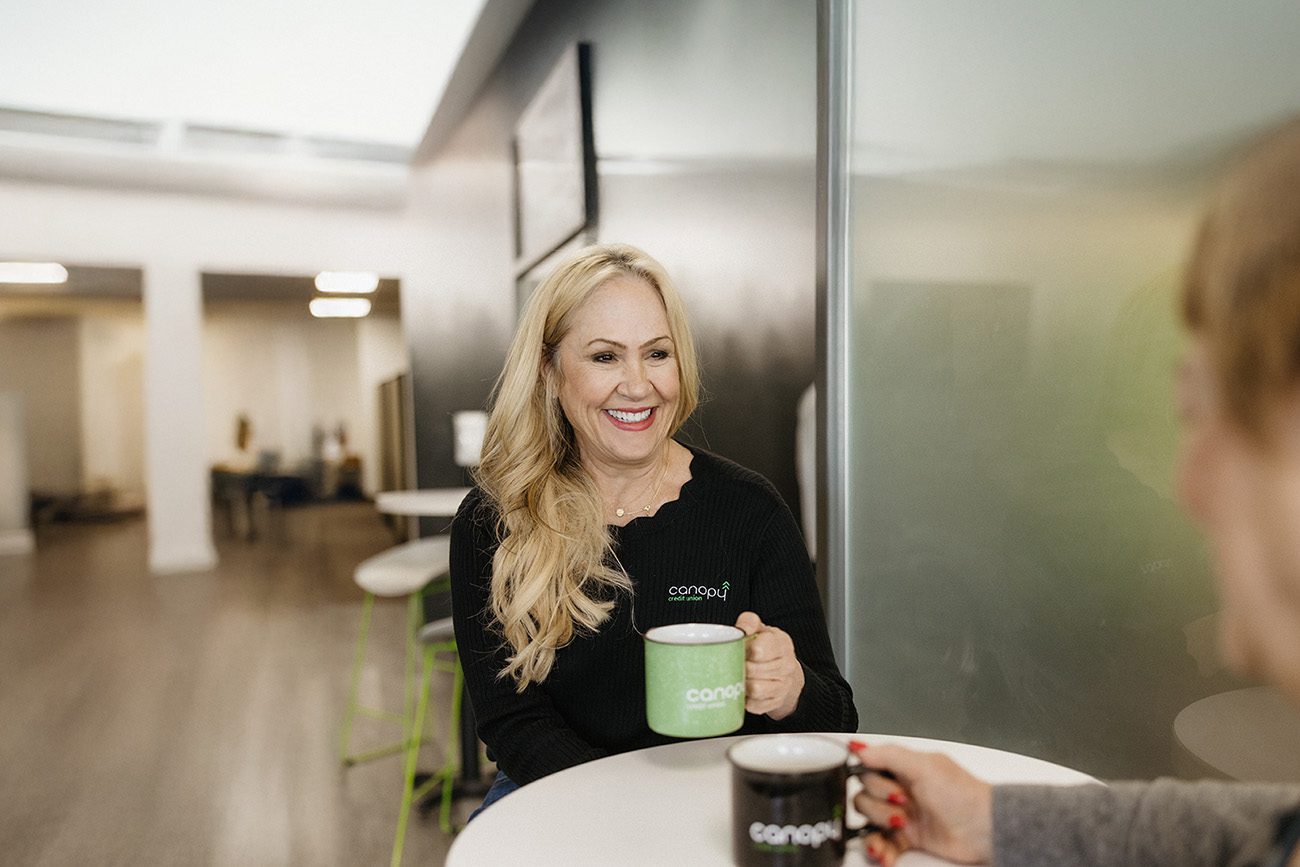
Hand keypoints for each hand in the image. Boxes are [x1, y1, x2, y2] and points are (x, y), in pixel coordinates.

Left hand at [734, 611, 803, 719]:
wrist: (785, 668)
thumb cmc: (767, 646)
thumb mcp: (761, 629)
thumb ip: (749, 622)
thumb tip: (740, 628)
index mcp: (781, 643)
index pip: (760, 649)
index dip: (744, 650)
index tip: (736, 648)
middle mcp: (786, 666)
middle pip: (754, 670)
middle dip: (739, 667)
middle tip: (730, 663)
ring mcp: (782, 686)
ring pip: (756, 689)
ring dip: (742, 684)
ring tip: (735, 676)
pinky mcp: (775, 702)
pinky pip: (756, 706)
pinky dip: (745, 700)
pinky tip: (741, 690)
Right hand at [850, 742, 991, 865]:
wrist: (984, 830)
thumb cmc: (963, 795)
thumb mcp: (925, 766)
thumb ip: (889, 754)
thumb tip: (859, 748)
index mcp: (904, 767)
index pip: (868, 768)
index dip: (869, 778)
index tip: (878, 785)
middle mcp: (900, 788)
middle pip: (865, 795)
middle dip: (879, 804)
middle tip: (902, 804)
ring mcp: (902, 813)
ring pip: (870, 820)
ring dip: (876, 828)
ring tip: (897, 828)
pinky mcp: (907, 837)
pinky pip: (882, 843)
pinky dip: (879, 849)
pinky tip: (884, 853)